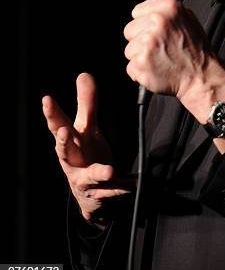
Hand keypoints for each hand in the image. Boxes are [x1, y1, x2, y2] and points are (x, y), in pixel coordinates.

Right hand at [42, 73, 132, 224]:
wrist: (91, 195)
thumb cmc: (85, 154)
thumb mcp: (86, 128)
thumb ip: (87, 103)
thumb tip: (84, 74)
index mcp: (69, 142)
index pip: (57, 124)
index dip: (51, 112)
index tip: (46, 99)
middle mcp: (73, 161)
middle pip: (65, 151)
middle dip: (63, 142)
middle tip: (64, 131)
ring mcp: (85, 179)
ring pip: (89, 177)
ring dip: (99, 173)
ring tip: (110, 171)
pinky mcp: (101, 193)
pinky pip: (113, 191)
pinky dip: (123, 188)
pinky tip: (134, 183)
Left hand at [123, 0, 224, 124]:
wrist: (201, 77)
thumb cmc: (196, 51)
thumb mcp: (189, 19)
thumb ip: (167, 11)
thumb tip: (148, 10)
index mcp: (169, 8)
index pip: (137, 12)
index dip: (145, 24)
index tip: (154, 32)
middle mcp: (158, 22)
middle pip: (130, 30)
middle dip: (140, 40)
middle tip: (159, 48)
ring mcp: (148, 42)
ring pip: (129, 50)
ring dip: (141, 57)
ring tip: (160, 60)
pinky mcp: (141, 62)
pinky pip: (131, 67)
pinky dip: (141, 72)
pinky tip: (156, 70)